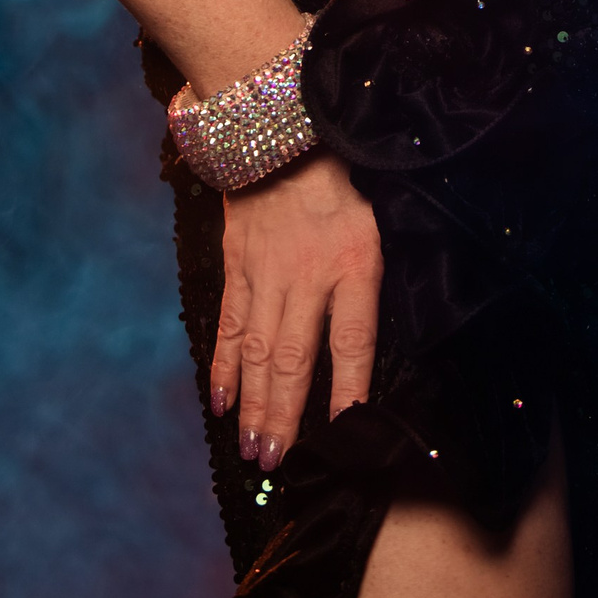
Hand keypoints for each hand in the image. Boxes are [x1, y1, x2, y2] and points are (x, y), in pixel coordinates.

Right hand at [209, 148, 382, 473]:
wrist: (286, 135)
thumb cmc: (342, 188)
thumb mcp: (376, 225)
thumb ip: (369, 282)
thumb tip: (368, 346)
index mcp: (353, 264)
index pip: (353, 340)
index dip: (349, 389)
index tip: (344, 433)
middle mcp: (308, 274)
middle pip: (295, 358)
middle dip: (285, 416)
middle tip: (276, 462)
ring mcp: (267, 272)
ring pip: (260, 350)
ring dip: (254, 404)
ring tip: (251, 448)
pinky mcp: (238, 266)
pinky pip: (231, 324)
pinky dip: (225, 366)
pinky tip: (222, 401)